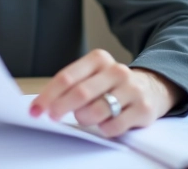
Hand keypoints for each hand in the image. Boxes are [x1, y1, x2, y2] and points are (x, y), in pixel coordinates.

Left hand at [29, 49, 182, 137]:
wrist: (151, 88)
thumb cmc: (111, 85)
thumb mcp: (92, 76)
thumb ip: (71, 85)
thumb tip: (42, 104)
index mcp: (99, 59)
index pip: (67, 77)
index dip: (48, 95)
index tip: (36, 109)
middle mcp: (117, 71)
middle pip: (80, 93)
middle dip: (61, 107)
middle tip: (52, 117)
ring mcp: (132, 89)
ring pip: (97, 110)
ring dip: (83, 118)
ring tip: (84, 117)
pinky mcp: (143, 109)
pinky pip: (114, 126)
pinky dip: (103, 129)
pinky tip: (104, 124)